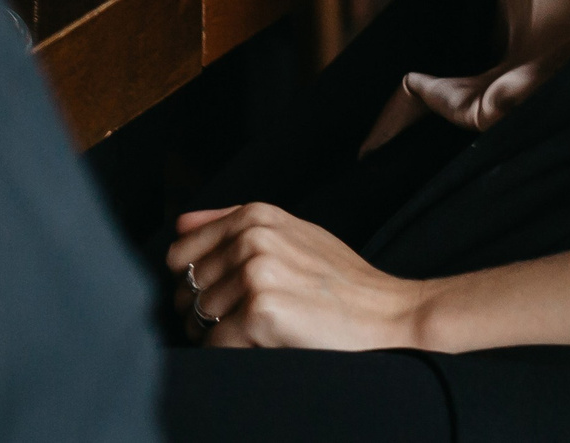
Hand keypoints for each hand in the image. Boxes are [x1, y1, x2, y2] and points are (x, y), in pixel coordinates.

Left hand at [165, 202, 430, 349]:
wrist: (389, 316)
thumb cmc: (342, 283)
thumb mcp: (294, 234)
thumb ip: (236, 224)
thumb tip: (181, 224)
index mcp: (255, 215)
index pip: (180, 251)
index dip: (194, 282)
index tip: (221, 294)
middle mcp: (252, 237)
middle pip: (187, 288)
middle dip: (205, 312)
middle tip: (246, 320)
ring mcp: (256, 272)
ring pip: (198, 318)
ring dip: (220, 335)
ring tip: (262, 331)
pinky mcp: (261, 310)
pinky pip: (215, 344)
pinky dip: (233, 353)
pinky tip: (265, 344)